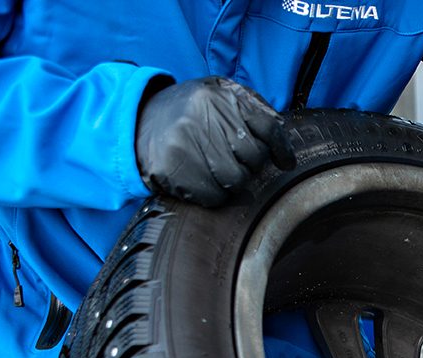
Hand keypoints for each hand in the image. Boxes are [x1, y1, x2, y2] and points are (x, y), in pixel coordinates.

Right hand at [135, 77, 295, 206]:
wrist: (137, 121)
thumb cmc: (190, 113)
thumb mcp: (220, 97)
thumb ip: (254, 112)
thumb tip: (284, 153)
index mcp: (221, 96)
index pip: (268, 126)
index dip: (281, 148)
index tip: (285, 162)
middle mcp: (204, 115)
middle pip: (255, 157)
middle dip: (251, 164)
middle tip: (236, 159)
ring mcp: (186, 142)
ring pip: (237, 180)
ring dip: (234, 182)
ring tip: (219, 169)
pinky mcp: (172, 167)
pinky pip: (214, 196)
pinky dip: (215, 195)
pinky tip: (204, 180)